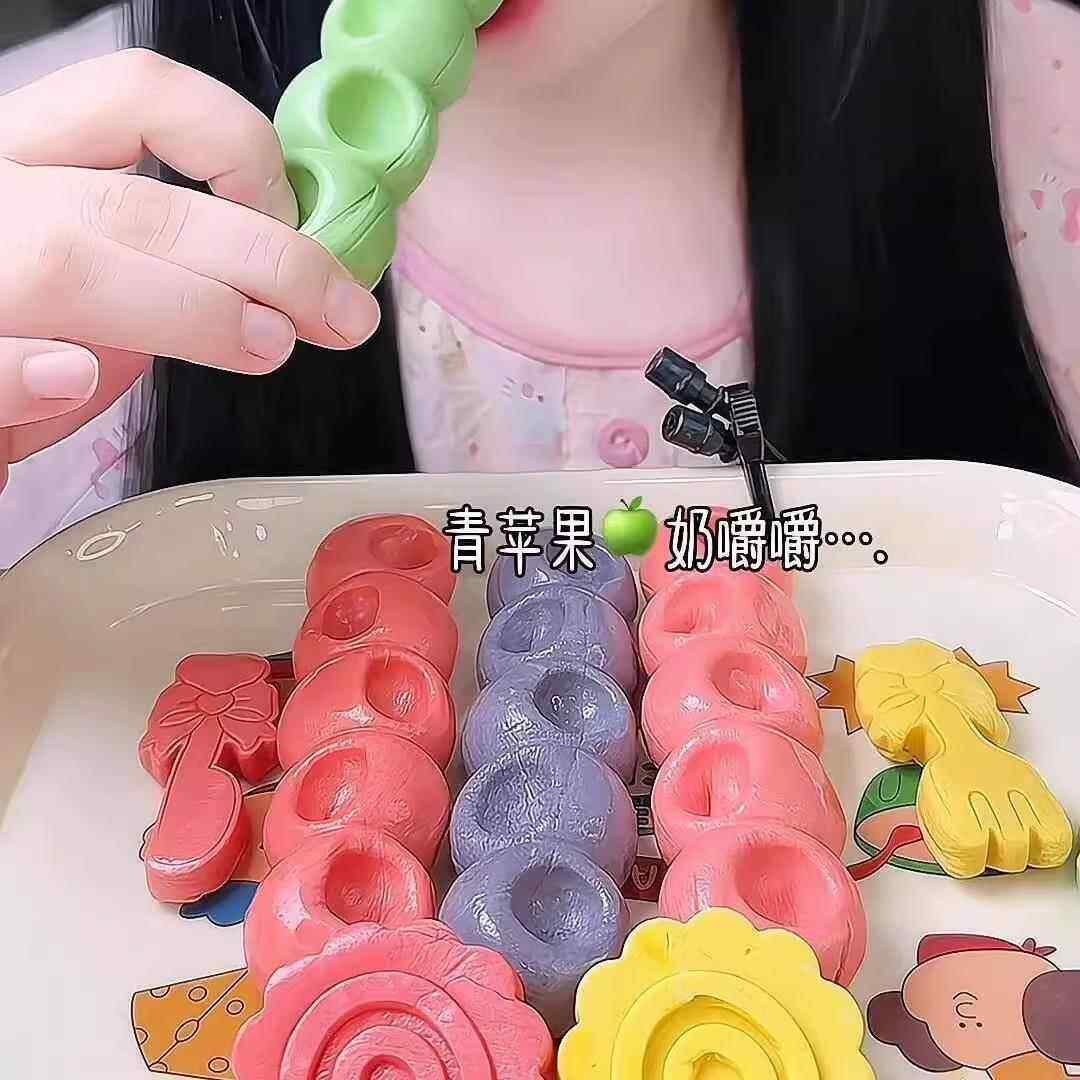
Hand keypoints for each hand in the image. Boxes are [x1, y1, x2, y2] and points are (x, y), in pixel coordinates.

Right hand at [0, 49, 381, 491]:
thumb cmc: (16, 334)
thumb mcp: (96, 276)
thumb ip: (166, 264)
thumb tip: (281, 288)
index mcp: (31, 158)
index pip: (139, 97)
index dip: (241, 148)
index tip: (299, 220)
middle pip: (142, 202)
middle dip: (270, 258)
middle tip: (343, 314)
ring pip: (72, 266)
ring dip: (195, 310)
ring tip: (265, 345)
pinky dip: (29, 371)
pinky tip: (73, 378)